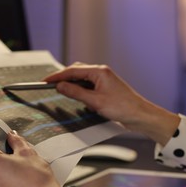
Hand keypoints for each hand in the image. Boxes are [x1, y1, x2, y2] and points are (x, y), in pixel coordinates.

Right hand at [45, 63, 179, 145]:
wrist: (140, 116)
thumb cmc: (122, 107)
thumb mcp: (94, 101)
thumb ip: (75, 92)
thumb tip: (60, 86)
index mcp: (99, 72)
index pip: (73, 71)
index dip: (57, 76)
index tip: (45, 81)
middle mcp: (101, 73)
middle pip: (77, 72)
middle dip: (64, 79)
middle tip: (51, 86)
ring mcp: (104, 80)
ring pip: (82, 80)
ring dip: (73, 86)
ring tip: (63, 93)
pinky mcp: (105, 89)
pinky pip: (88, 87)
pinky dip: (81, 92)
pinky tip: (79, 99)